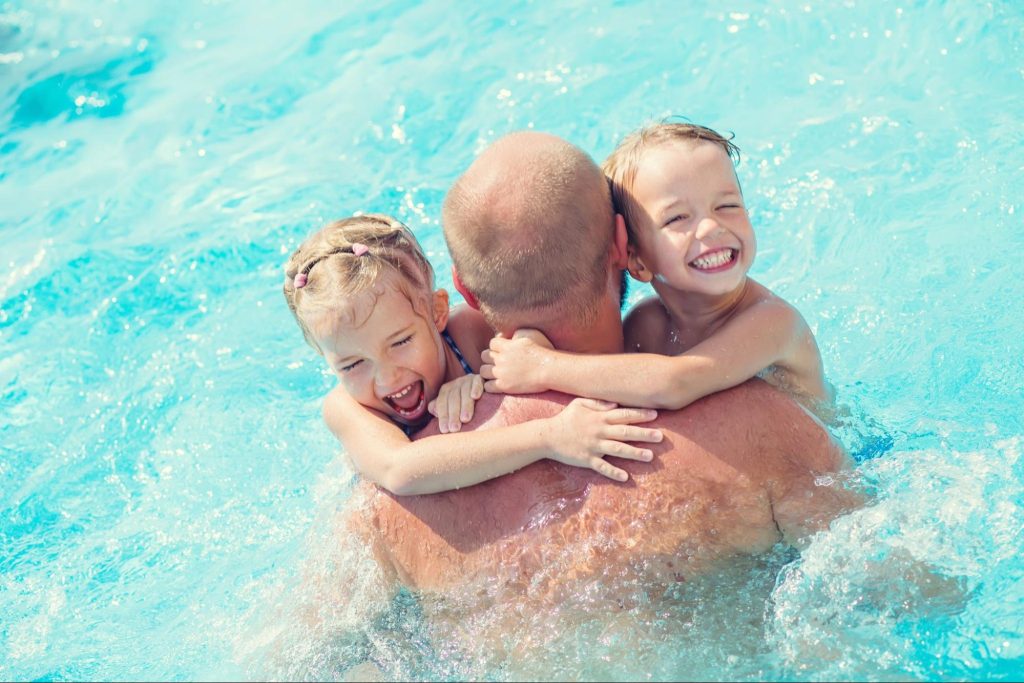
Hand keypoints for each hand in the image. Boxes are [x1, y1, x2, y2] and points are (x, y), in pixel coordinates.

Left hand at [427, 374, 483, 432]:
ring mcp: (468, 380)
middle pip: (453, 399)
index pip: (442, 403)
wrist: (482, 387)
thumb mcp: (450, 405)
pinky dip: (476, 388)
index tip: (445, 430)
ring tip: (465, 419)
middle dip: (453, 415)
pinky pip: (477, 382)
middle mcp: (456, 384)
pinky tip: (475, 396)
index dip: (443, 416)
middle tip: (454, 429)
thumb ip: (439, 408)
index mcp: (446, 390)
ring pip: (465, 392)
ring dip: (465, 406)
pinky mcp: (480, 378)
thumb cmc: (463, 402)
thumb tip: (434, 411)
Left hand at [480, 328, 554, 393]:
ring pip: (483, 371)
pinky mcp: (504, 386)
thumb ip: (516, 332)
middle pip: (484, 356)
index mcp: (507, 346)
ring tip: (496, 373)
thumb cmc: (544, 350)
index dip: (496, 346)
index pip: (491, 343)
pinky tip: (497, 383)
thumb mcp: (531, 333)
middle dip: (490, 358)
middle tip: (498, 361)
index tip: (503, 350)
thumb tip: (508, 336)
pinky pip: (487, 386)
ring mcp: (501, 373)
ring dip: (488, 371)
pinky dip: (490, 385)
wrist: (549, 370)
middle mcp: (501, 359)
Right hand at [543, 398, 662, 481]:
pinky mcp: (586, 459)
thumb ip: (598, 402)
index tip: (655, 415)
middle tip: (660, 436)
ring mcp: (593, 446)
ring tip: (650, 456)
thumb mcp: (579, 403)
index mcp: (599, 417)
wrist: (547, 436)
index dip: (639, 414)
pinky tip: (625, 477)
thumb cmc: (565, 418)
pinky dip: (613, 472)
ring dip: (634, 453)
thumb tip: (616, 404)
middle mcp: (598, 431)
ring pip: (617, 450)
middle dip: (643, 434)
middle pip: (625, 432)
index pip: (623, 415)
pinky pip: (602, 467)